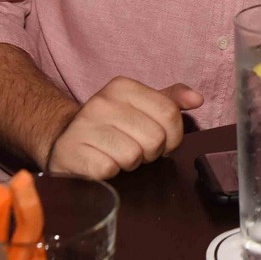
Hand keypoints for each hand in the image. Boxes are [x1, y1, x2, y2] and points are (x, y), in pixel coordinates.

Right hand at [45, 78, 203, 178]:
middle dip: (151, 152)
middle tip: (136, 150)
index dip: (173, 136)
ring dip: (130, 163)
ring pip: (133, 156)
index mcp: (122, 86)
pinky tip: (102, 163)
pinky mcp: (72, 152)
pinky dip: (110, 173)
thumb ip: (170, 100)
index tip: (162, 142)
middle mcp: (102, 102)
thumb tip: (197, 99)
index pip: (169, 113)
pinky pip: (109, 169)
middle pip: (155, 137)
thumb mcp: (139, 106)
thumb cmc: (110, 125)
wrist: (63, 139)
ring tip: (117, 155)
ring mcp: (84, 126)